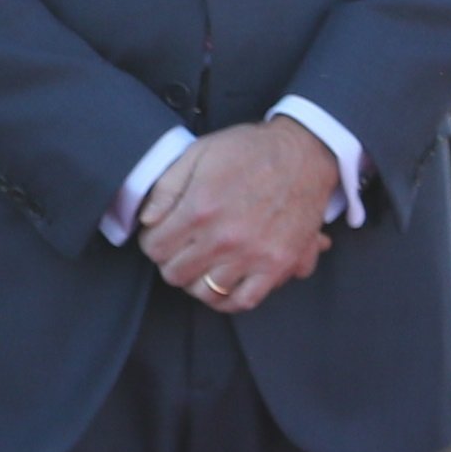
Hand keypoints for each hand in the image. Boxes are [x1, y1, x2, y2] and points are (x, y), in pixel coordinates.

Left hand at [141, 120, 333, 311]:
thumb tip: (146, 220)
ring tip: (200, 265)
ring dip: (196, 280)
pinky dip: (228, 300)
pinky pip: (243, 301)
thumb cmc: (250, 150)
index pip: (154, 248)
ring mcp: (252, 255)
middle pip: (175, 274)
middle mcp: (224, 237)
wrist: (305, 153)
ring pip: (204, 292)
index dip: (152, 241)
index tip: (161, 234)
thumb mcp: (199, 153)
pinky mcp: (278, 265)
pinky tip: (222, 285)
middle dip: (171, 261)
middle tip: (181, 248)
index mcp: (200, 209)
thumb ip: (167, 187)